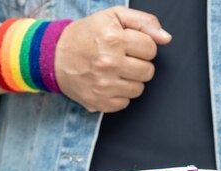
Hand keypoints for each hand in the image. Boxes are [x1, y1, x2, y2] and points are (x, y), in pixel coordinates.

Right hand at [54, 6, 171, 112]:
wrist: (54, 56)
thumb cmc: (86, 35)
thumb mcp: (113, 17)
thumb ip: (144, 22)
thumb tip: (166, 38)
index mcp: (113, 39)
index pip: (151, 49)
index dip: (142, 46)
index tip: (129, 45)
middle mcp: (109, 63)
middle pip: (148, 71)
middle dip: (139, 64)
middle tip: (122, 59)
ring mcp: (104, 85)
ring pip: (139, 89)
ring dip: (131, 80)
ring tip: (115, 71)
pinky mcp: (99, 102)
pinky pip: (125, 103)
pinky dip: (119, 94)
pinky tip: (108, 83)